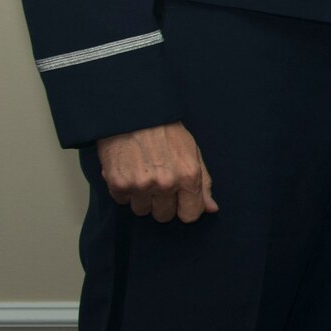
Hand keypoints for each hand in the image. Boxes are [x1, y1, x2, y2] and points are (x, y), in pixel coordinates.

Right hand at [96, 121, 217, 222]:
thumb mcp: (193, 153)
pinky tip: (129, 171)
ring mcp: (141, 185)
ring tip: (143, 173)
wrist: (136, 114)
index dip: (184, 209)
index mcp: (189, 176)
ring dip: (141, 197)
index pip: (190, 215)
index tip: (179, 201)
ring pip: (142, 211)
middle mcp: (166, 183)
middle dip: (162, 203)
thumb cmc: (167, 132)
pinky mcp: (118, 184)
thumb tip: (211, 209)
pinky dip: (124, 189)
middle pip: (164, 216)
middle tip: (158, 181)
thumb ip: (203, 183)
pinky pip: (122, 201)